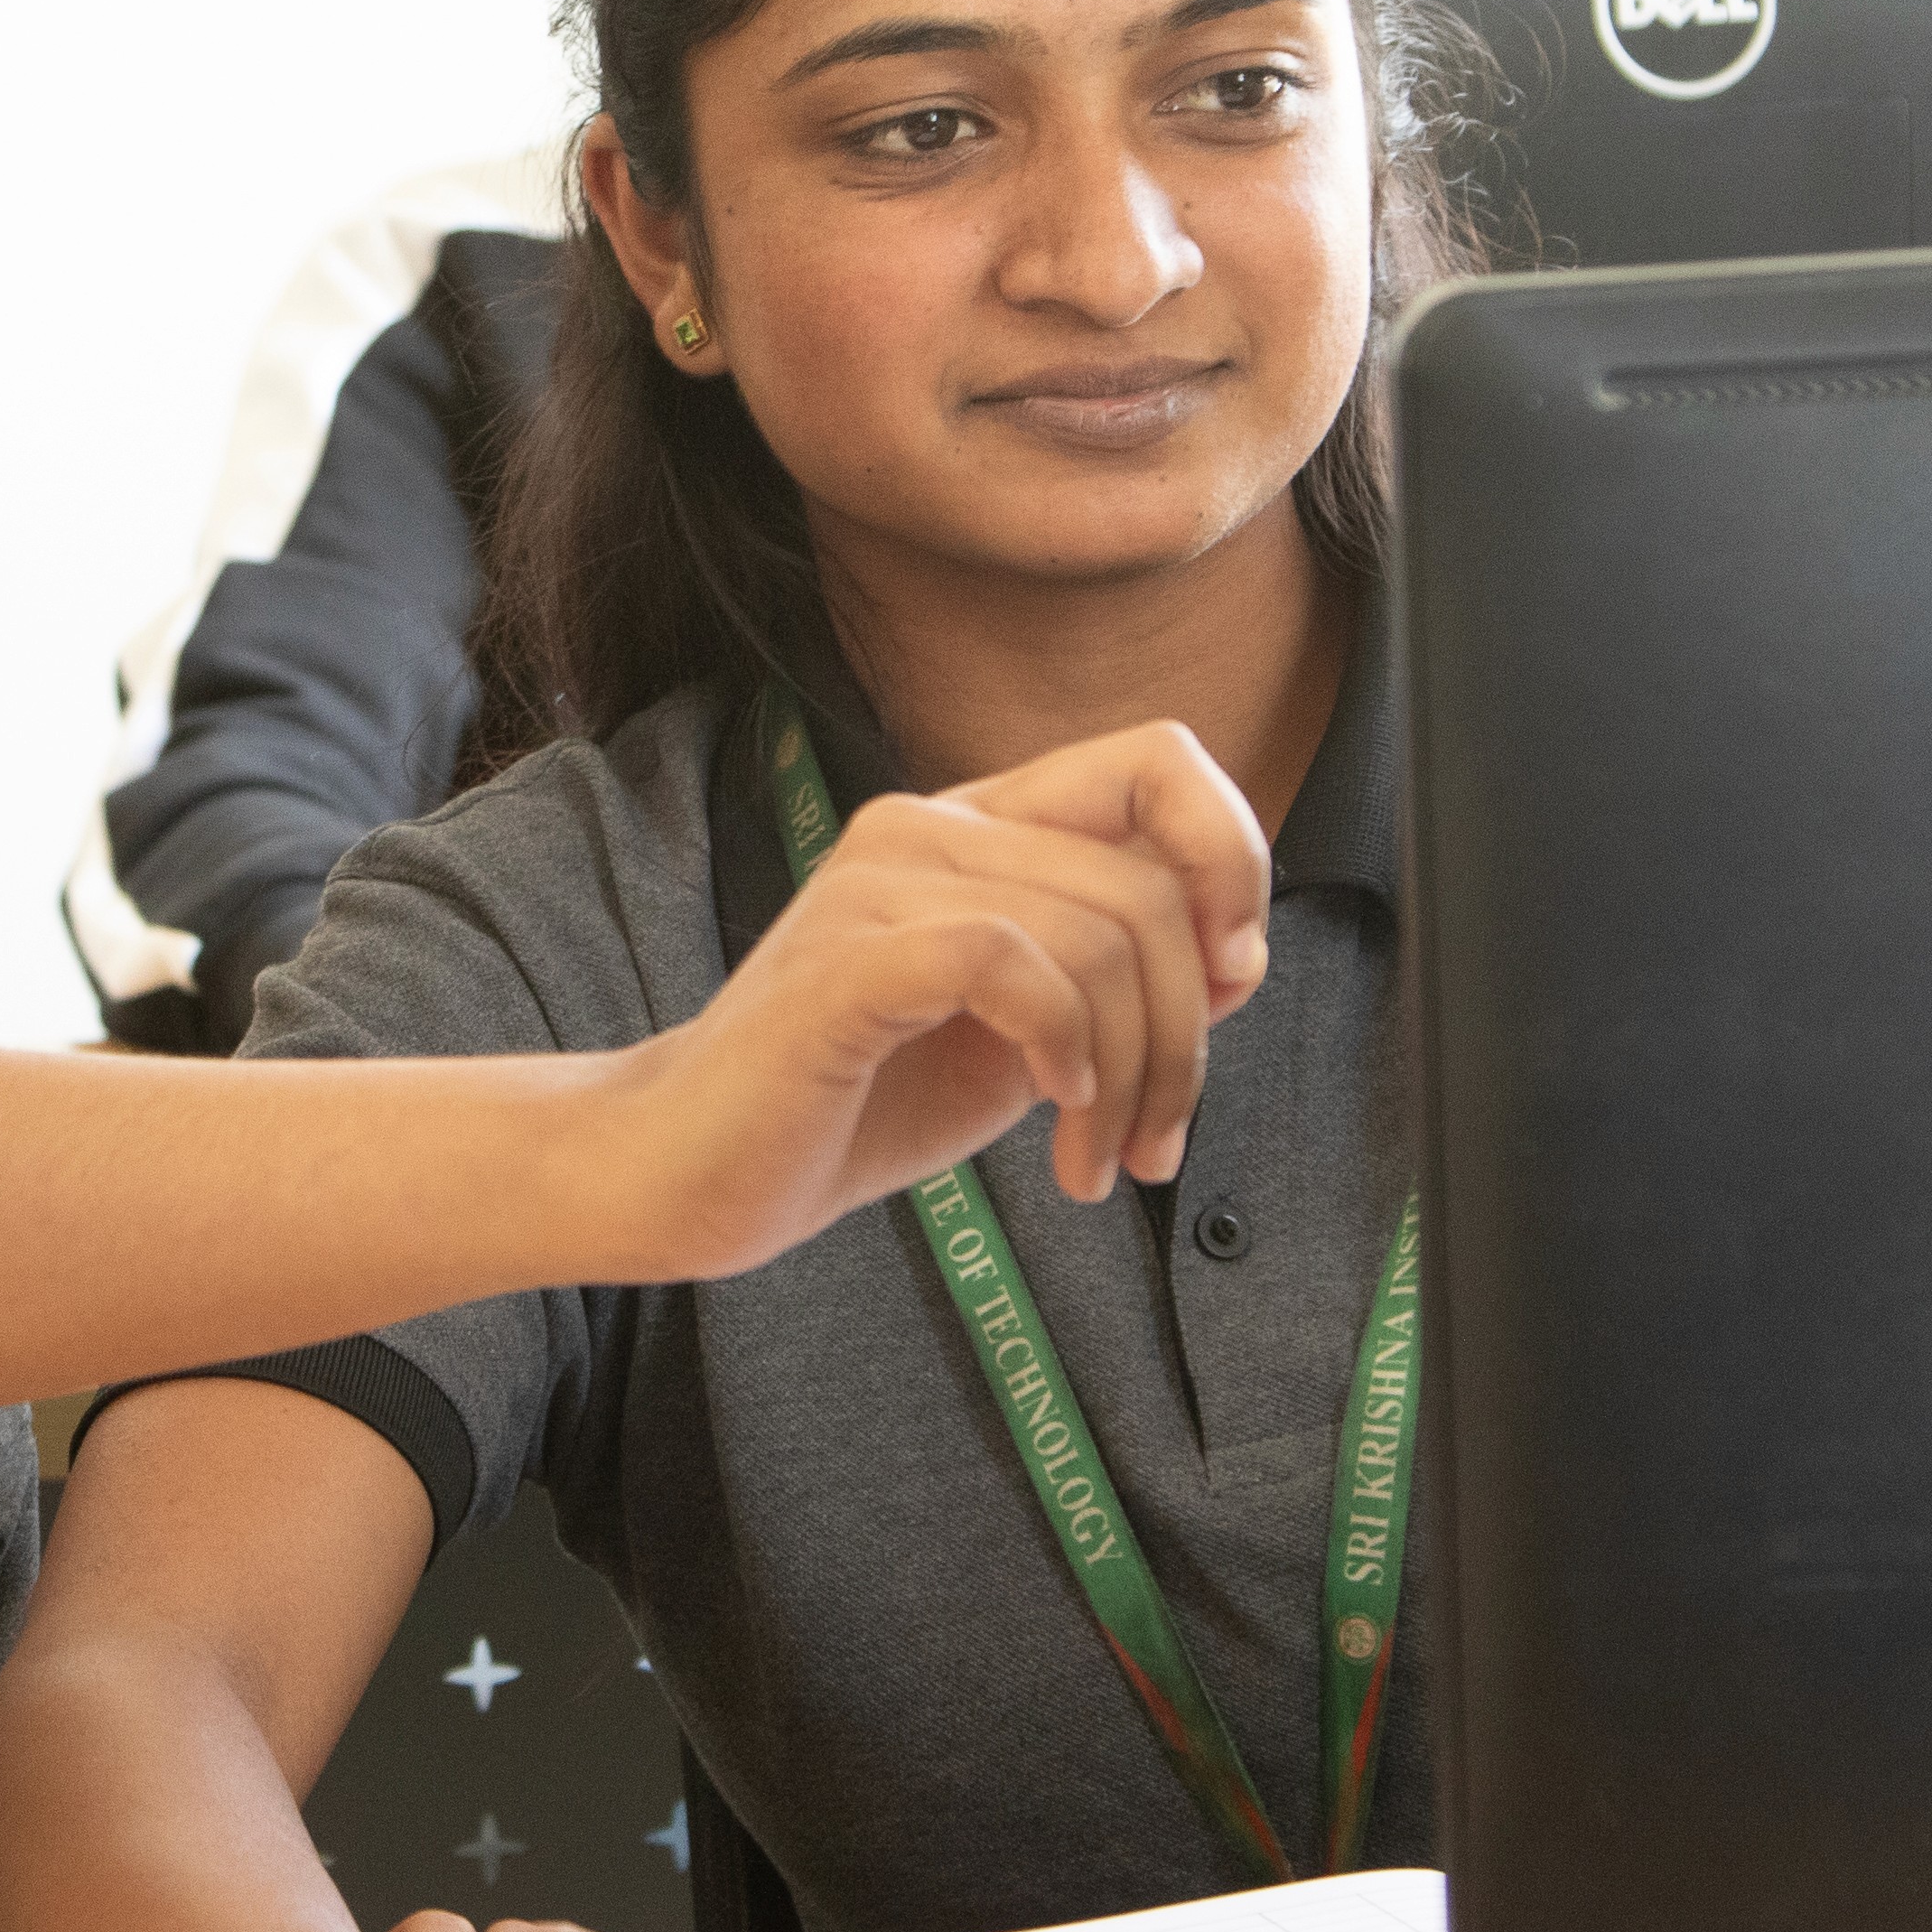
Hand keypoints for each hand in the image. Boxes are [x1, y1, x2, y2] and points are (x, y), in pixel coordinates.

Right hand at [603, 717, 1268, 1281]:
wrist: (695, 1171)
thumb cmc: (857, 1101)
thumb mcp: (1025, 1035)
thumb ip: (1117, 982)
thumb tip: (1237, 958)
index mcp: (978, 827)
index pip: (1155, 760)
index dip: (1229, 856)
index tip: (1231, 979)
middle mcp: (929, 825)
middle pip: (1147, 886)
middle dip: (1185, 1036)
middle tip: (1152, 1142)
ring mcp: (880, 882)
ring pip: (1096, 935)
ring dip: (1131, 1077)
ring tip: (1096, 1163)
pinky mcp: (847, 958)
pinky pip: (1010, 962)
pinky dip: (1064, 1048)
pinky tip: (1052, 1118)